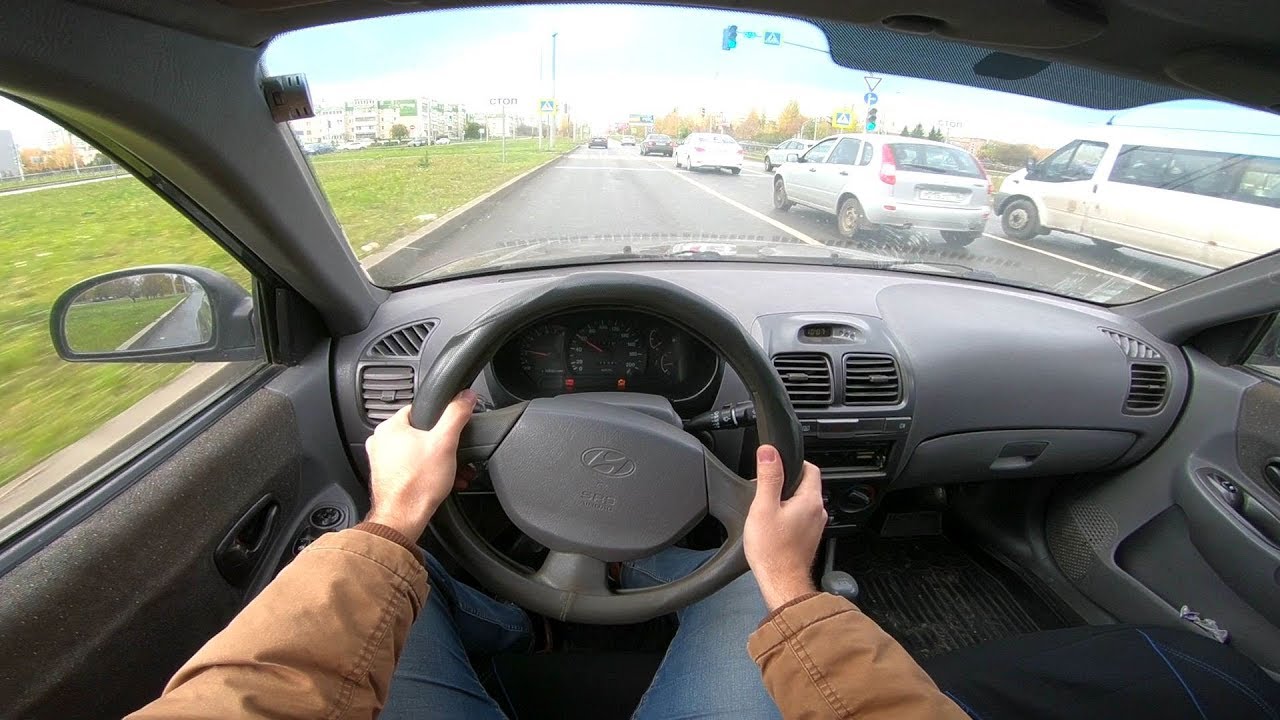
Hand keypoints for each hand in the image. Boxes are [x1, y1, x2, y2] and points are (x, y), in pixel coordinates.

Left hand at [363, 390, 476, 539]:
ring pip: (416, 452)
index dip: (439, 418)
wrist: (403, 518)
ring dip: (437, 460)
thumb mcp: (445, 442)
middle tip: (453, 455)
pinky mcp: (386, 477)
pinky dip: (425, 472)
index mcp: (390, 427)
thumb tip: (465, 396)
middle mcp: (380, 441)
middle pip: (419, 433)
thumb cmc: (417, 484)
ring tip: (451, 472)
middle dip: (441, 445)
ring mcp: (381, 461)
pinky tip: (439, 481)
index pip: (418, 409)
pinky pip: (410, 467)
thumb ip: (456, 414)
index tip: (449, 430)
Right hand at [744, 445, 824, 610]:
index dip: (792, 462)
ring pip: (801, 502)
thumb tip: (769, 451)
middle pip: (805, 485)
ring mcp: (815, 526)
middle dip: (785, 482)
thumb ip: (769, 477)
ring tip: (766, 508)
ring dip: (785, 500)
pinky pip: (800, 517)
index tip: (775, 465)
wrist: (780, 583)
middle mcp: (818, 512)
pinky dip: (787, 515)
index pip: (810, 468)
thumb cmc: (772, 551)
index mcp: (810, 500)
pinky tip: (772, 525)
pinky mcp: (808, 538)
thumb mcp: (764, 507)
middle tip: (764, 489)